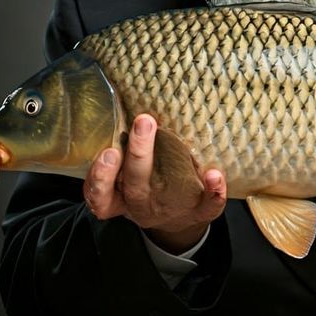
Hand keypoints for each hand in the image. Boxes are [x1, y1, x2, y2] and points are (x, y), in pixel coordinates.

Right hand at [82, 114, 227, 252]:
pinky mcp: (197, 214)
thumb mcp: (124, 170)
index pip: (100, 191)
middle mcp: (139, 204)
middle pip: (133, 184)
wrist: (175, 218)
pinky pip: (207, 207)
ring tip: (178, 151)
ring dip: (170, 179)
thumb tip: (124, 97)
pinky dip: (214, 193)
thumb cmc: (143, 182)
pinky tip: (215, 174)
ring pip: (166, 201)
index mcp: (118, 194)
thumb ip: (120, 144)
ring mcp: (168, 211)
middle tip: (142, 122)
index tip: (108, 150)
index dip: (100, 176)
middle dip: (137, 153)